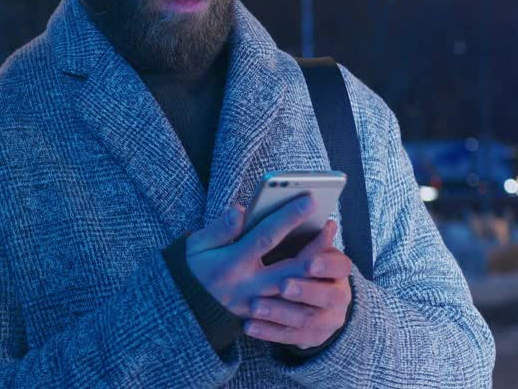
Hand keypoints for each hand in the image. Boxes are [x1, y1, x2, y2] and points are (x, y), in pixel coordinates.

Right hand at [185, 194, 331, 324]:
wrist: (186, 310)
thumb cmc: (193, 270)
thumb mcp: (196, 245)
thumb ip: (219, 229)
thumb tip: (240, 210)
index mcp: (231, 263)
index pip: (265, 237)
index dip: (287, 218)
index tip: (308, 200)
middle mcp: (248, 286)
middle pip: (290, 267)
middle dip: (313, 246)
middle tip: (331, 225)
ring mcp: (258, 304)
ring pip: (296, 290)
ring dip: (316, 269)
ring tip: (329, 245)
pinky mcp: (263, 317)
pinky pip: (292, 307)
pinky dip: (309, 290)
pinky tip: (322, 271)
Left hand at [245, 218, 352, 349]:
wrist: (315, 300)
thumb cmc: (295, 259)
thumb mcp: (300, 243)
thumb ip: (293, 231)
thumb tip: (271, 215)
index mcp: (338, 269)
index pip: (340, 265)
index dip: (327, 262)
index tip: (310, 261)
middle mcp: (338, 295)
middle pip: (329, 296)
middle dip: (306, 291)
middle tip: (283, 286)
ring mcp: (326, 320)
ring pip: (306, 319)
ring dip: (280, 312)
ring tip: (255, 306)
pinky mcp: (311, 337)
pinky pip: (290, 337)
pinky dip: (269, 331)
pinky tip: (248, 326)